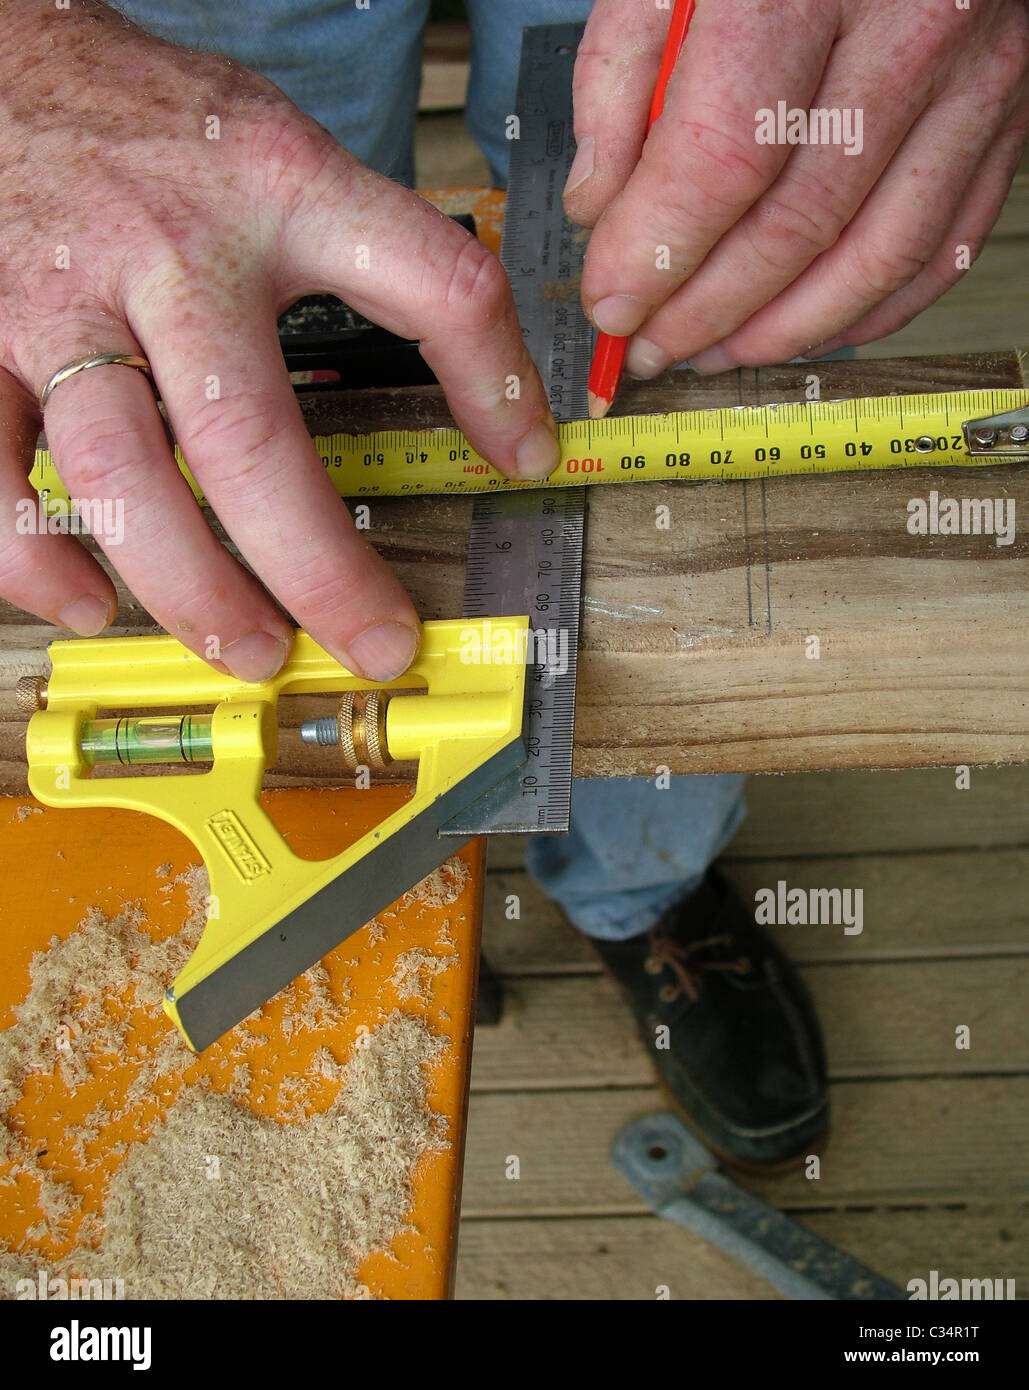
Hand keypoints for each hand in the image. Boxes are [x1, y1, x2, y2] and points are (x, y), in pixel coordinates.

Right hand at [0, 1, 558, 681]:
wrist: (6, 62)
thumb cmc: (162, 126)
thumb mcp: (290, 151)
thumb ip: (381, 253)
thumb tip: (485, 391)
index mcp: (279, 194)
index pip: (431, 280)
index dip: (496, 380)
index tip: (526, 461)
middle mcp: (172, 256)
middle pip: (249, 435)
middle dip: (317, 565)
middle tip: (373, 643)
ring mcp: (64, 301)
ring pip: (117, 473)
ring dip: (187, 585)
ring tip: (248, 649)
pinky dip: (32, 551)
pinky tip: (85, 599)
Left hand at [564, 0, 1028, 374]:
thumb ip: (621, 73)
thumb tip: (599, 204)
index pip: (725, 156)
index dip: (660, 249)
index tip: (610, 301)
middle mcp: (909, 27)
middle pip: (797, 222)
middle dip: (707, 309)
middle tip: (650, 345)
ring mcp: (974, 76)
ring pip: (877, 253)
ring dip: (785, 329)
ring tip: (716, 352)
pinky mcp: (1007, 111)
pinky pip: (946, 244)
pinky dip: (872, 307)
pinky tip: (808, 329)